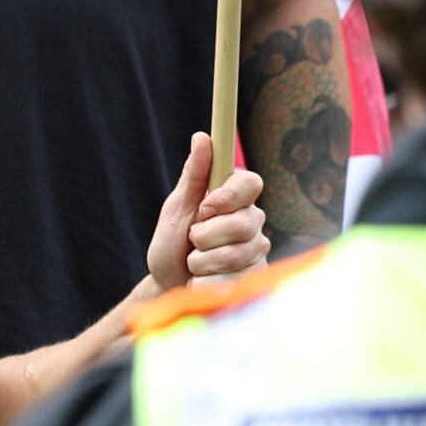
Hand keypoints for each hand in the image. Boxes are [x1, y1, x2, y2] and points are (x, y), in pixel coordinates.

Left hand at [148, 133, 268, 292]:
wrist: (169, 288)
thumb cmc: (171, 246)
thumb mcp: (175, 210)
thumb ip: (192, 177)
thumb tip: (201, 137)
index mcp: (233, 198)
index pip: (250, 183)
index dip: (230, 196)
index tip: (206, 206)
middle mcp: (251, 220)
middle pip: (243, 223)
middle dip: (206, 236)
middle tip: (191, 240)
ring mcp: (256, 249)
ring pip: (237, 254)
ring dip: (202, 262)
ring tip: (194, 262)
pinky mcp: (256, 276)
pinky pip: (235, 280)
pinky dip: (208, 282)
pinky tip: (203, 280)